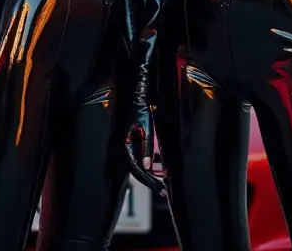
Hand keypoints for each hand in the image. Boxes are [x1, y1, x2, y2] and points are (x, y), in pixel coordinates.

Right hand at [124, 75, 166, 196]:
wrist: (136, 99)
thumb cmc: (141, 113)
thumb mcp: (147, 129)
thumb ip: (147, 148)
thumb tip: (148, 166)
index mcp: (127, 148)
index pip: (138, 170)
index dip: (149, 181)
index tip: (161, 189)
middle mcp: (127, 151)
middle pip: (139, 172)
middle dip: (152, 182)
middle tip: (164, 191)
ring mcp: (131, 149)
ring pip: (141, 168)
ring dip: (152, 176)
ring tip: (165, 184)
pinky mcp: (135, 146)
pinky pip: (143, 160)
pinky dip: (152, 167)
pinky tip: (161, 170)